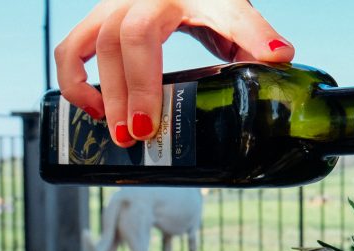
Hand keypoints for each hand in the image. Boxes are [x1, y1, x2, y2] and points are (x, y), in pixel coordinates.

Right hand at [55, 0, 294, 146]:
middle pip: (127, 40)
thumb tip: (282, 56)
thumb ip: (255, 35)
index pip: (173, 27)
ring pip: (94, 44)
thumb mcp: (234, 13)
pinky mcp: (98, 21)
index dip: (166, 69)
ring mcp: (115, 6)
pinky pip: (71, 48)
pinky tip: (92, 112)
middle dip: (133, 90)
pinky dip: (73, 80)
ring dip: (101, 92)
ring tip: (121, 135)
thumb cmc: (210, 2)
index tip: (164, 109)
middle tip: (144, 134)